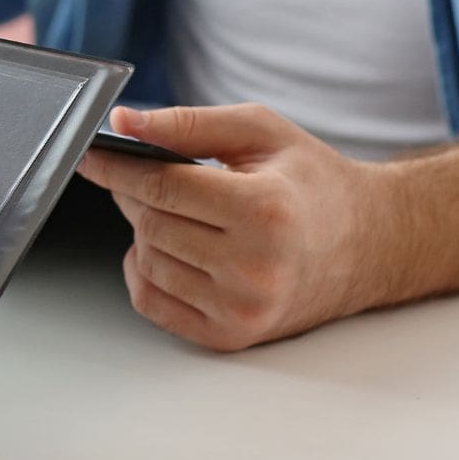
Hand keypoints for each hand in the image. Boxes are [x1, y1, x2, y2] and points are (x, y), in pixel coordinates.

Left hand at [74, 104, 386, 350]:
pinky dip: (147, 271)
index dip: (116, 167)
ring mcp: (243, 309)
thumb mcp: (260, 132)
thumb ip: (188, 124)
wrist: (369, 243)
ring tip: (181, 212)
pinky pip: (152, 302)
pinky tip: (174, 248)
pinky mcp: (231, 335)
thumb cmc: (312, 183)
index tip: (89, 154)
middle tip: (145, 176)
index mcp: (265, 210)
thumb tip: (122, 124)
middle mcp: (255, 267)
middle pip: (151, 224)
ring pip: (148, 261)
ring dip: (147, 231)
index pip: (162, 186)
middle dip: (135, 194)